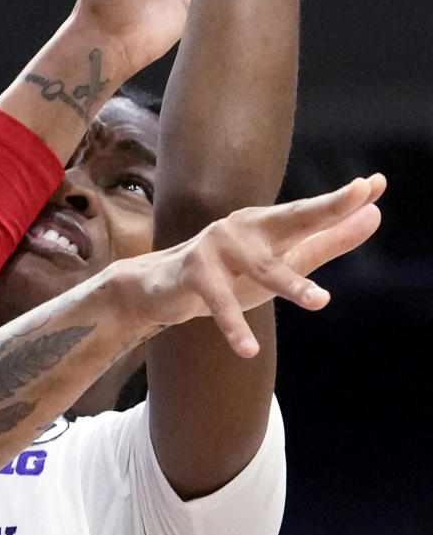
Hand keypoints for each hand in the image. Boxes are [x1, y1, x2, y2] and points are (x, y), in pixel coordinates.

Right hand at [112, 173, 384, 356]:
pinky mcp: (193, 272)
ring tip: (320, 300)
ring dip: (290, 283)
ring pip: (260, 267)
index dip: (342, 200)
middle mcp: (245, 228)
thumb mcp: (282, 260)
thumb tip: (376, 215)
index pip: (311, 212)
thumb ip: (328, 241)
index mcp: (268, 225)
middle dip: (326, 209)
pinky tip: (248, 349)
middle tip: (361, 196)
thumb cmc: (228, 272)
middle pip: (292, 219)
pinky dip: (233, 325)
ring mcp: (216, 247)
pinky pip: (217, 301)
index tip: (376, 185)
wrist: (157, 285)